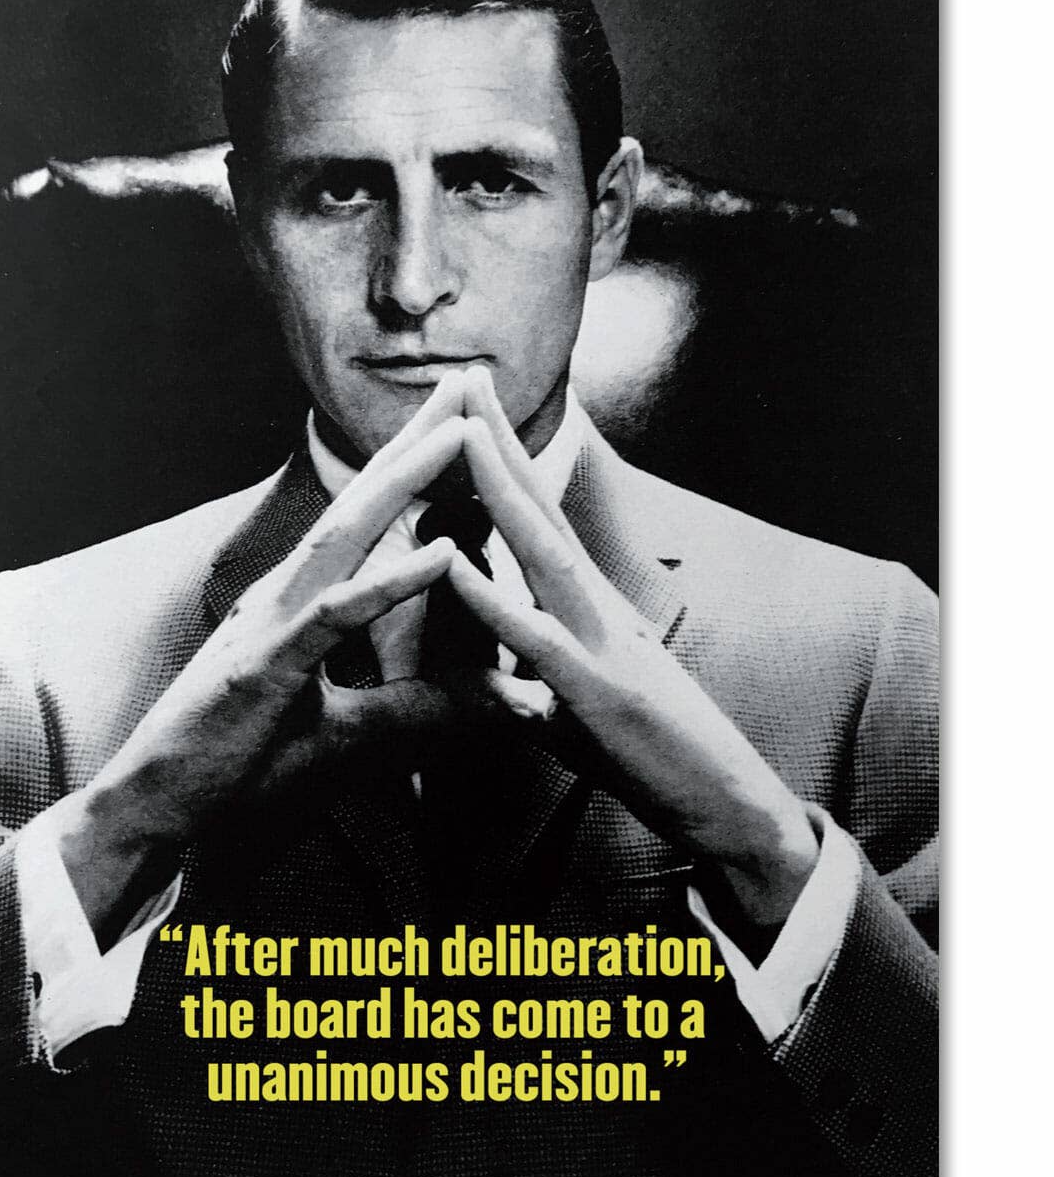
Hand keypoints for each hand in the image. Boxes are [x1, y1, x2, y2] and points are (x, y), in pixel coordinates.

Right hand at [59, 373, 470, 942]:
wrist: (159, 821)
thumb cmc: (240, 774)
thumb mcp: (354, 739)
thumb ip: (424, 711)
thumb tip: (503, 698)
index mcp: (302, 604)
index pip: (372, 521)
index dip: (420, 467)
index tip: (472, 422)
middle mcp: (286, 597)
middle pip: (365, 501)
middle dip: (419, 438)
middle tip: (472, 381)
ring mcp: (272, 625)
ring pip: (349, 536)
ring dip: (408, 479)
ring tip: (466, 431)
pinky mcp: (266, 668)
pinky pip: (336, 617)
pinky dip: (391, 585)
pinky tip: (443, 556)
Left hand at [450, 366, 818, 928]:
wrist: (722, 802)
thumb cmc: (649, 750)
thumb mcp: (578, 698)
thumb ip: (533, 669)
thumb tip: (495, 656)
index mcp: (585, 603)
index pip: (537, 517)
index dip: (502, 462)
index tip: (468, 408)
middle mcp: (593, 606)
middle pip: (538, 509)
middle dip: (498, 441)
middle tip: (463, 374)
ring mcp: (597, 641)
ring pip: (540, 552)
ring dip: (500, 490)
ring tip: (461, 433)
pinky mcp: (594, 692)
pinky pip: (534, 640)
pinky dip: (493, 600)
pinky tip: (455, 564)